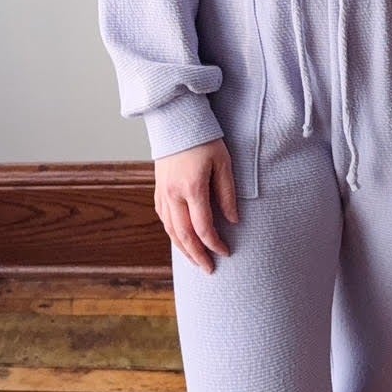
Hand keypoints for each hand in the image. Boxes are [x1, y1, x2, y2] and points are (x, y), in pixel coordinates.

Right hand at [154, 139, 238, 272]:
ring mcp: (162, 192)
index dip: (215, 244)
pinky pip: (163, 218)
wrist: (177, 121)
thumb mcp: (224, 164)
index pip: (203, 227)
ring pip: (170, 230)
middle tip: (209, 270)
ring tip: (195, 261)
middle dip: (197, 256)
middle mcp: (173, 194)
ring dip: (183, 249)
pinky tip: (181, 240)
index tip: (226, 253)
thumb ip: (228, 194)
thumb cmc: (205, 140)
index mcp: (192, 188)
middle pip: (183, 235)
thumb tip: (233, 221)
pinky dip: (172, 233)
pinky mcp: (158, 189)